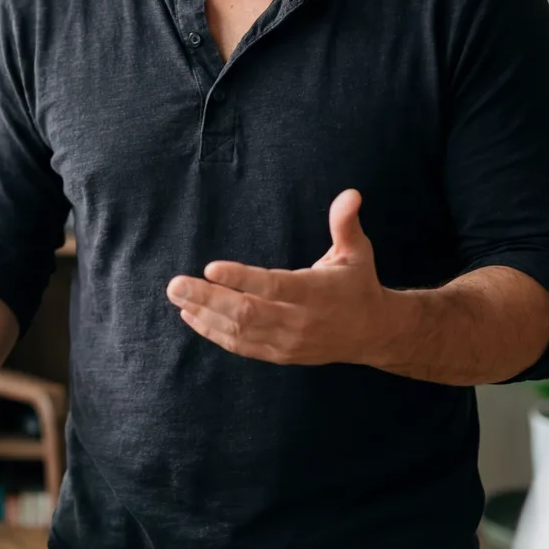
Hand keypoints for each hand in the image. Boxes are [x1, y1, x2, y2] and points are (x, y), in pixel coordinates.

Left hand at [165, 189, 409, 365]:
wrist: (373, 334)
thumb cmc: (358, 284)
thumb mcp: (357, 251)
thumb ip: (345, 223)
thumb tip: (350, 193)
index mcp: (316, 292)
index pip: (273, 286)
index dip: (241, 278)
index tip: (210, 268)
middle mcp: (299, 320)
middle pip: (247, 313)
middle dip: (207, 298)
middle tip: (175, 283)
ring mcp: (287, 342)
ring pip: (239, 332)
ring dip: (204, 313)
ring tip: (176, 295)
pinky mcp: (279, 354)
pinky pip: (240, 346)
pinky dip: (213, 332)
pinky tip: (190, 315)